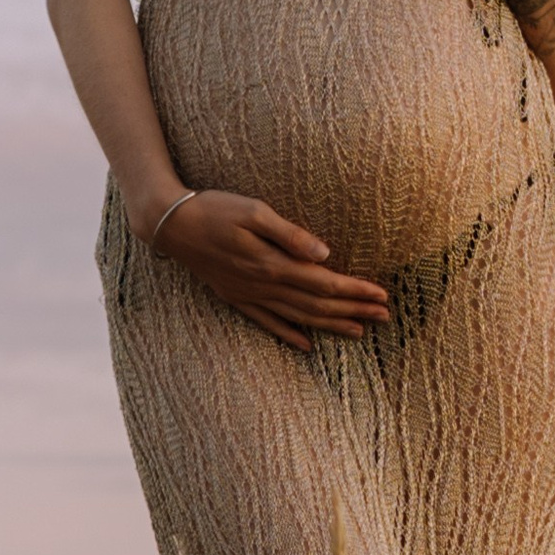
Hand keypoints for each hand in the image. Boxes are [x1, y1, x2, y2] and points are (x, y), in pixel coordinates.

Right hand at [143, 190, 390, 349]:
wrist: (170, 225)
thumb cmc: (214, 209)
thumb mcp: (253, 211)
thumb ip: (289, 234)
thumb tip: (325, 253)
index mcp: (272, 264)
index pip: (324, 283)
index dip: (355, 291)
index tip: (381, 295)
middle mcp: (263, 286)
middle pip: (317, 305)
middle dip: (353, 311)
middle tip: (384, 317)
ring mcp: (249, 295)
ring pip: (298, 318)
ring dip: (330, 326)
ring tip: (359, 332)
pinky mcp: (236, 297)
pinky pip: (268, 323)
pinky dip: (290, 335)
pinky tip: (307, 345)